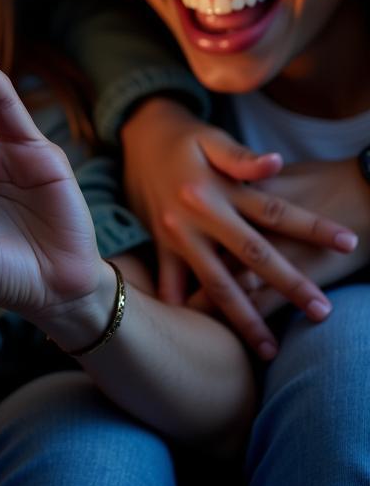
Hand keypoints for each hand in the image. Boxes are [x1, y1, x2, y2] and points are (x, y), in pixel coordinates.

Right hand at [121, 98, 356, 355]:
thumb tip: (276, 163)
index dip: (312, 227)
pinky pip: (171, 285)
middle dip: (289, 285)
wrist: (138, 137)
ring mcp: (176, 235)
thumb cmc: (184, 137)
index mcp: (215, 189)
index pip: (273, 211)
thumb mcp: (211, 137)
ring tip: (270, 348)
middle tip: (323, 312)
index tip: (348, 242)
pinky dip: (185, 311)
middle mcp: (197, 216)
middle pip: (250, 256)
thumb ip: (241, 157)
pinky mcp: (160, 245)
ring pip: (215, 283)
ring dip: (243, 317)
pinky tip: (202, 336)